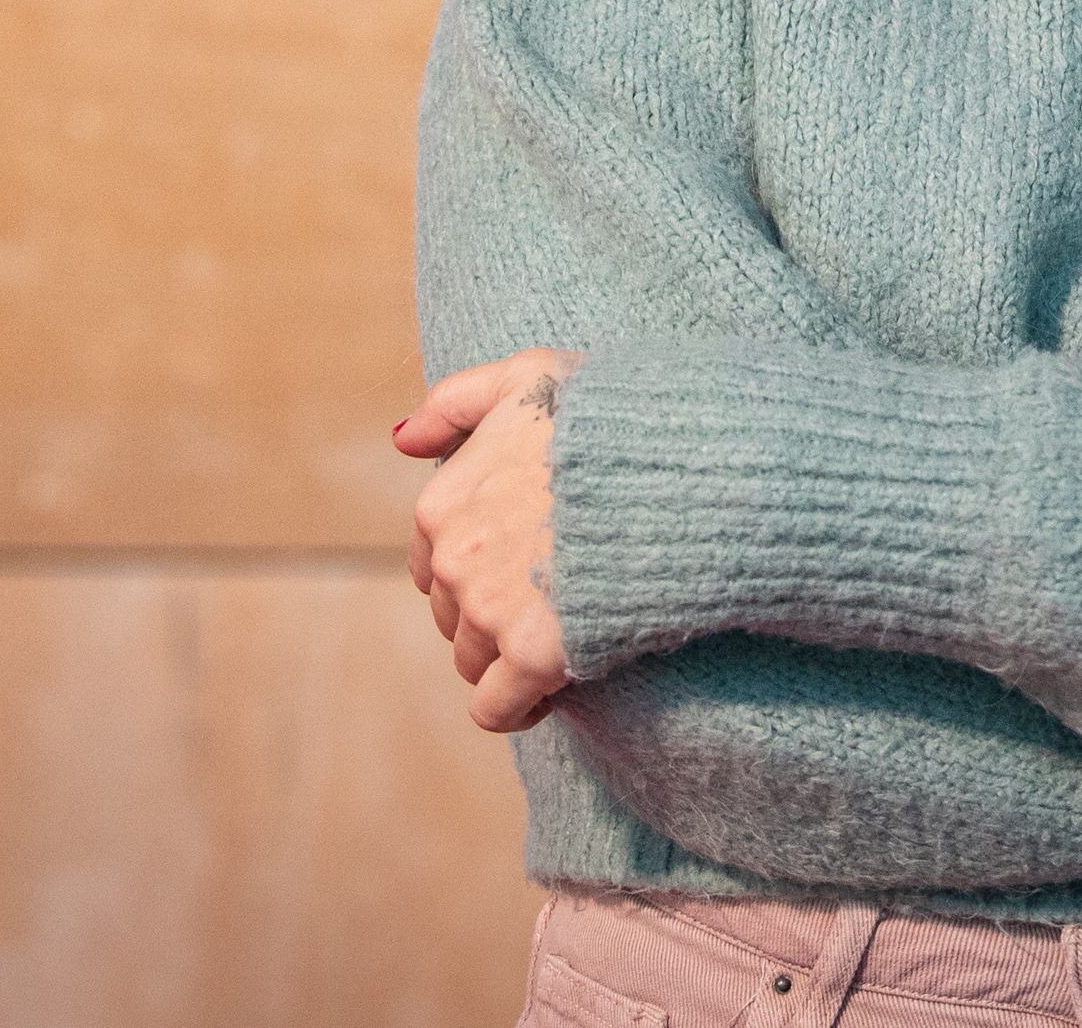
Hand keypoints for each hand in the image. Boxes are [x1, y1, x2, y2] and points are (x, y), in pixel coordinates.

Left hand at [392, 346, 586, 732]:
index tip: (528, 562)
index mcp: (442, 500)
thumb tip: (402, 441)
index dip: (479, 566)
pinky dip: (518, 707)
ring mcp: (490, 610)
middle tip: (556, 597)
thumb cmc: (611, 413)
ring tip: (564, 637)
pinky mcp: (533, 654)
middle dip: (494, 613)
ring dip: (508, 659)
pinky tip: (552, 691)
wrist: (679, 464)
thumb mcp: (530, 373)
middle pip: (452, 616)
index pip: (429, 561)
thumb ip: (458, 401)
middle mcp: (452, 559)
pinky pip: (498, 708)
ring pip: (474, 662)